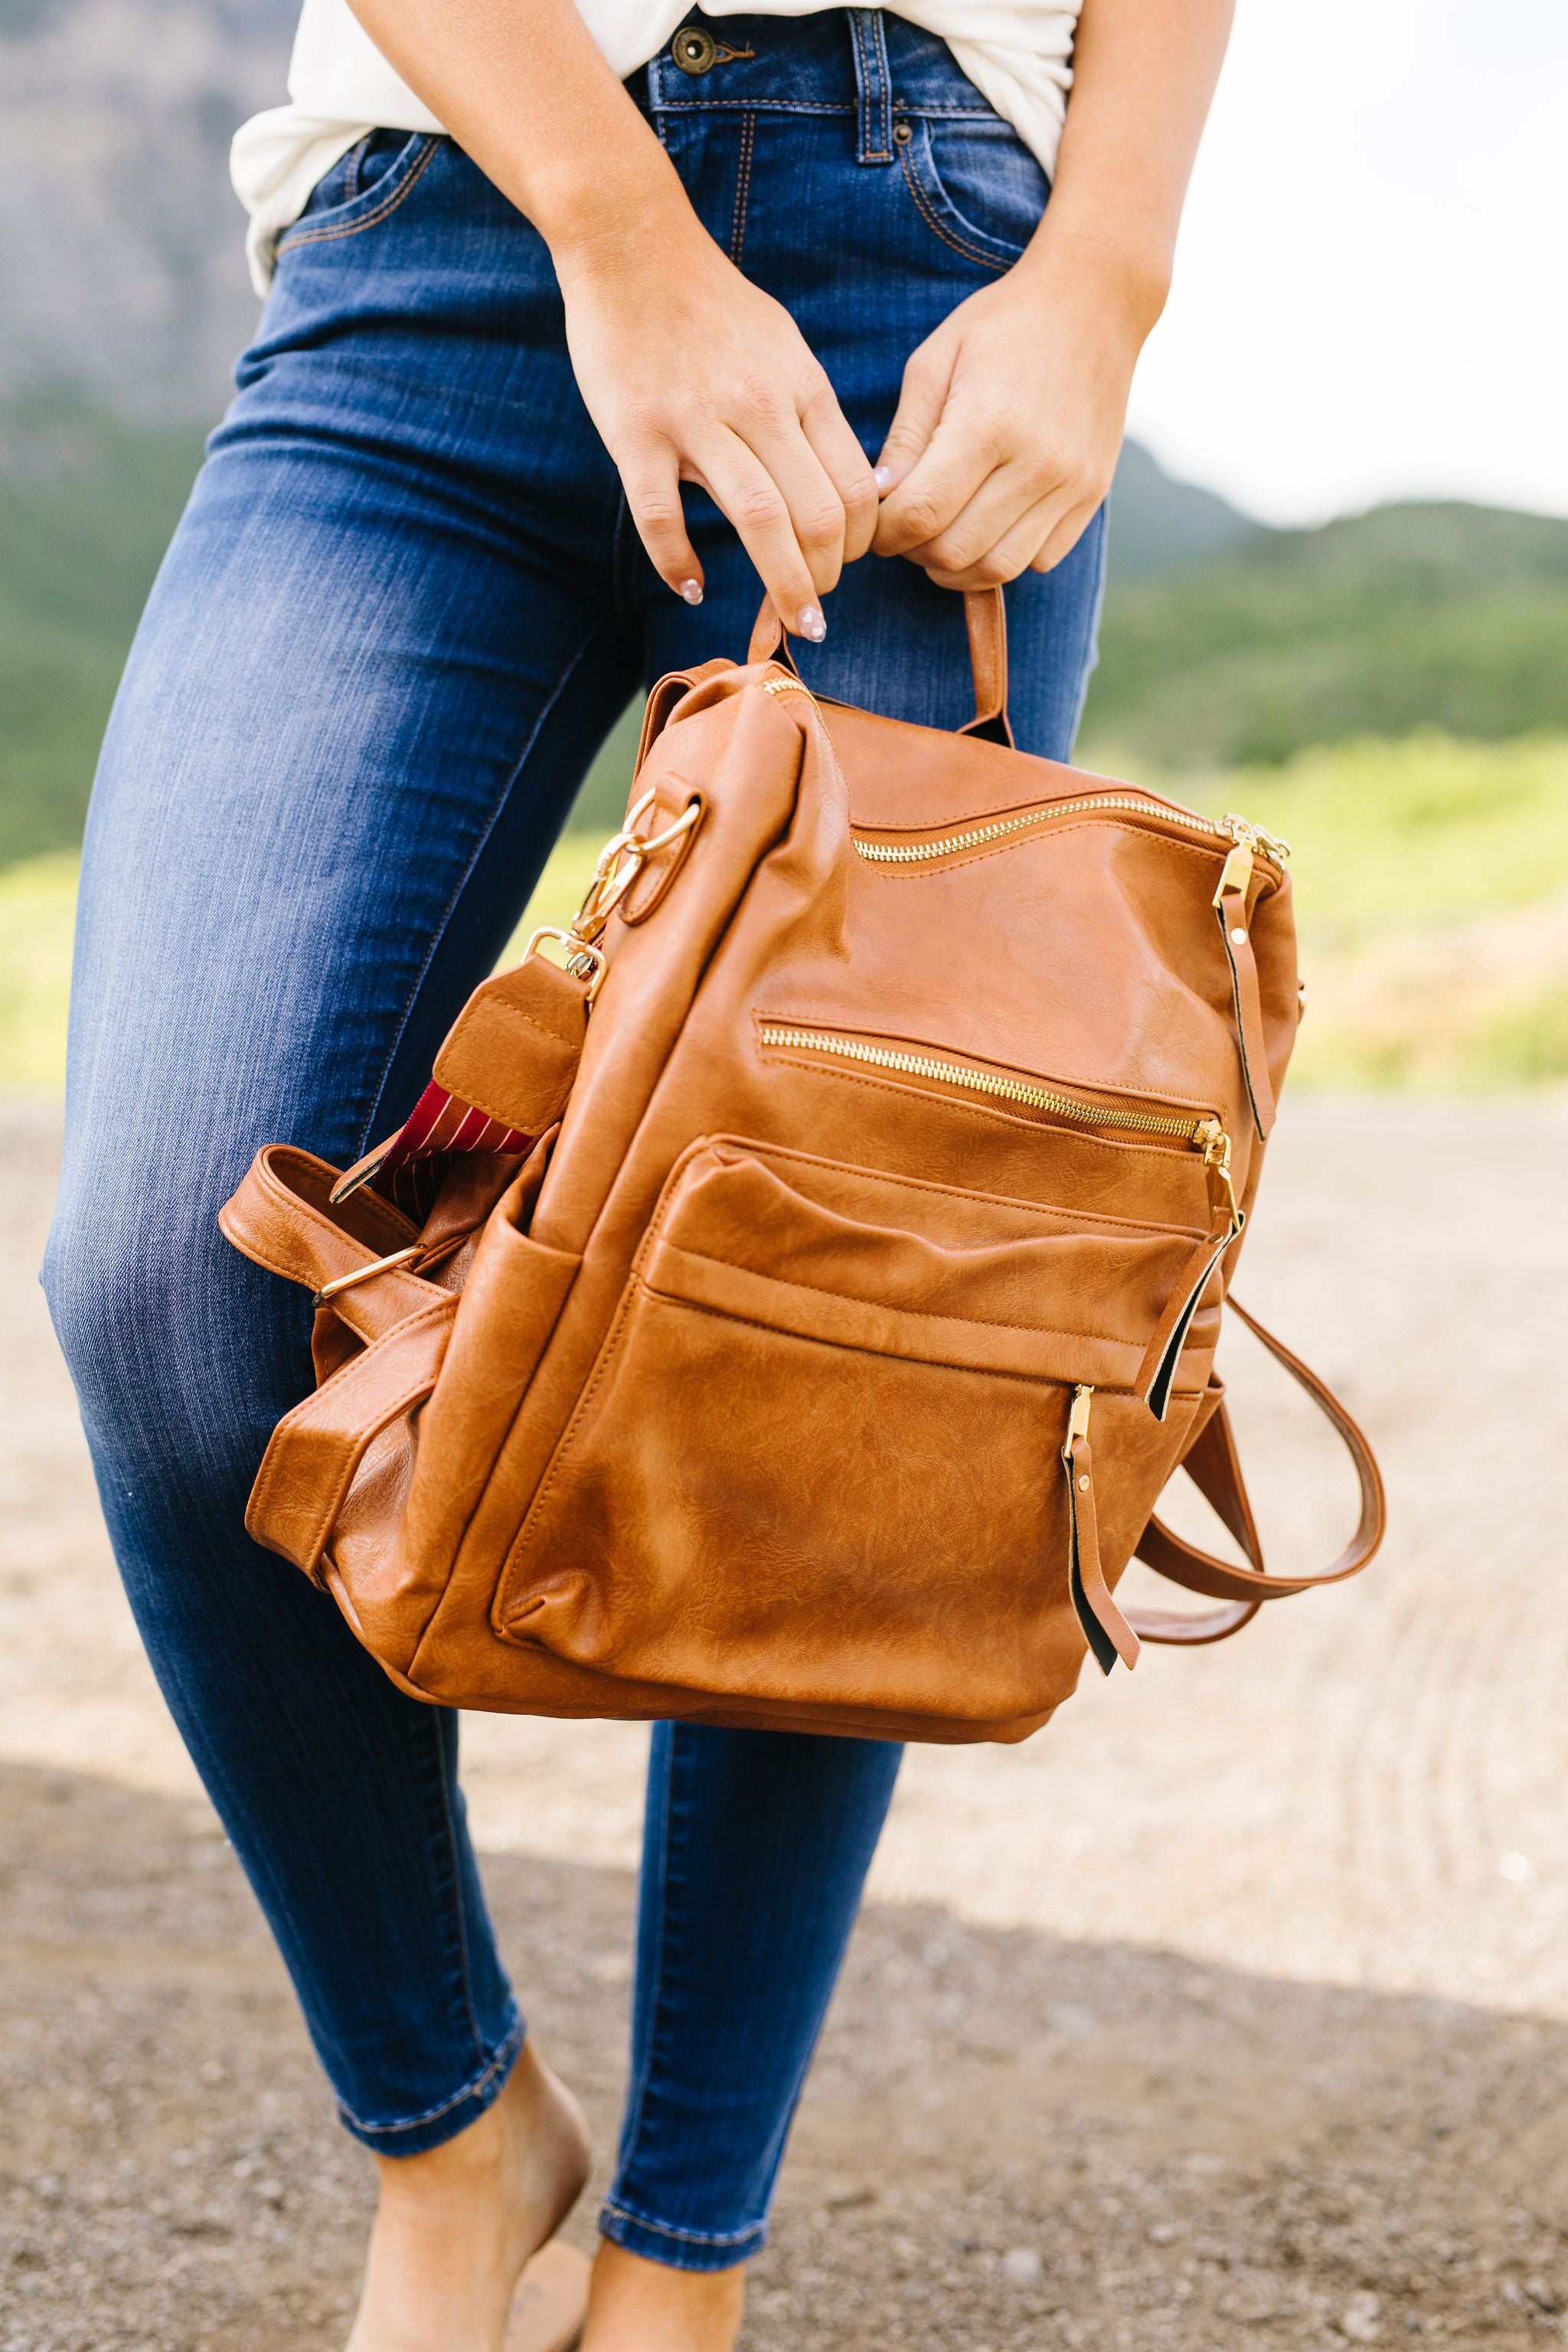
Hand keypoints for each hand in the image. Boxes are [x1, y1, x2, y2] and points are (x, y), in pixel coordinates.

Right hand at [556, 221, 876, 637]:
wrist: (631, 245)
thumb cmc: (713, 307)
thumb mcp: (785, 350)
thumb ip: (812, 415)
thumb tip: (846, 487)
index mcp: (803, 389)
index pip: (858, 489)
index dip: (862, 546)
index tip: (845, 569)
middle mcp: (761, 407)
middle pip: (820, 517)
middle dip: (827, 580)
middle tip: (815, 614)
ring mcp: (697, 420)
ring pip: (760, 523)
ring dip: (782, 588)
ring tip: (789, 628)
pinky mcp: (636, 432)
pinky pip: (662, 517)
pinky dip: (677, 563)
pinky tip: (689, 587)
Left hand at [871, 260, 1145, 589]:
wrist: (1094, 303)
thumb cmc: (1002, 327)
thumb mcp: (935, 363)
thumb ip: (905, 438)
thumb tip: (879, 499)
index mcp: (987, 424)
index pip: (920, 514)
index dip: (885, 532)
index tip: (877, 520)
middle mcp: (1035, 463)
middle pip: (954, 552)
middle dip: (915, 551)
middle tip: (906, 526)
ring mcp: (1070, 484)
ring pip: (997, 570)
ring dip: (957, 567)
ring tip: (942, 534)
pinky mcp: (1092, 495)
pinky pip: (1039, 560)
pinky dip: (1004, 556)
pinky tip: (989, 523)